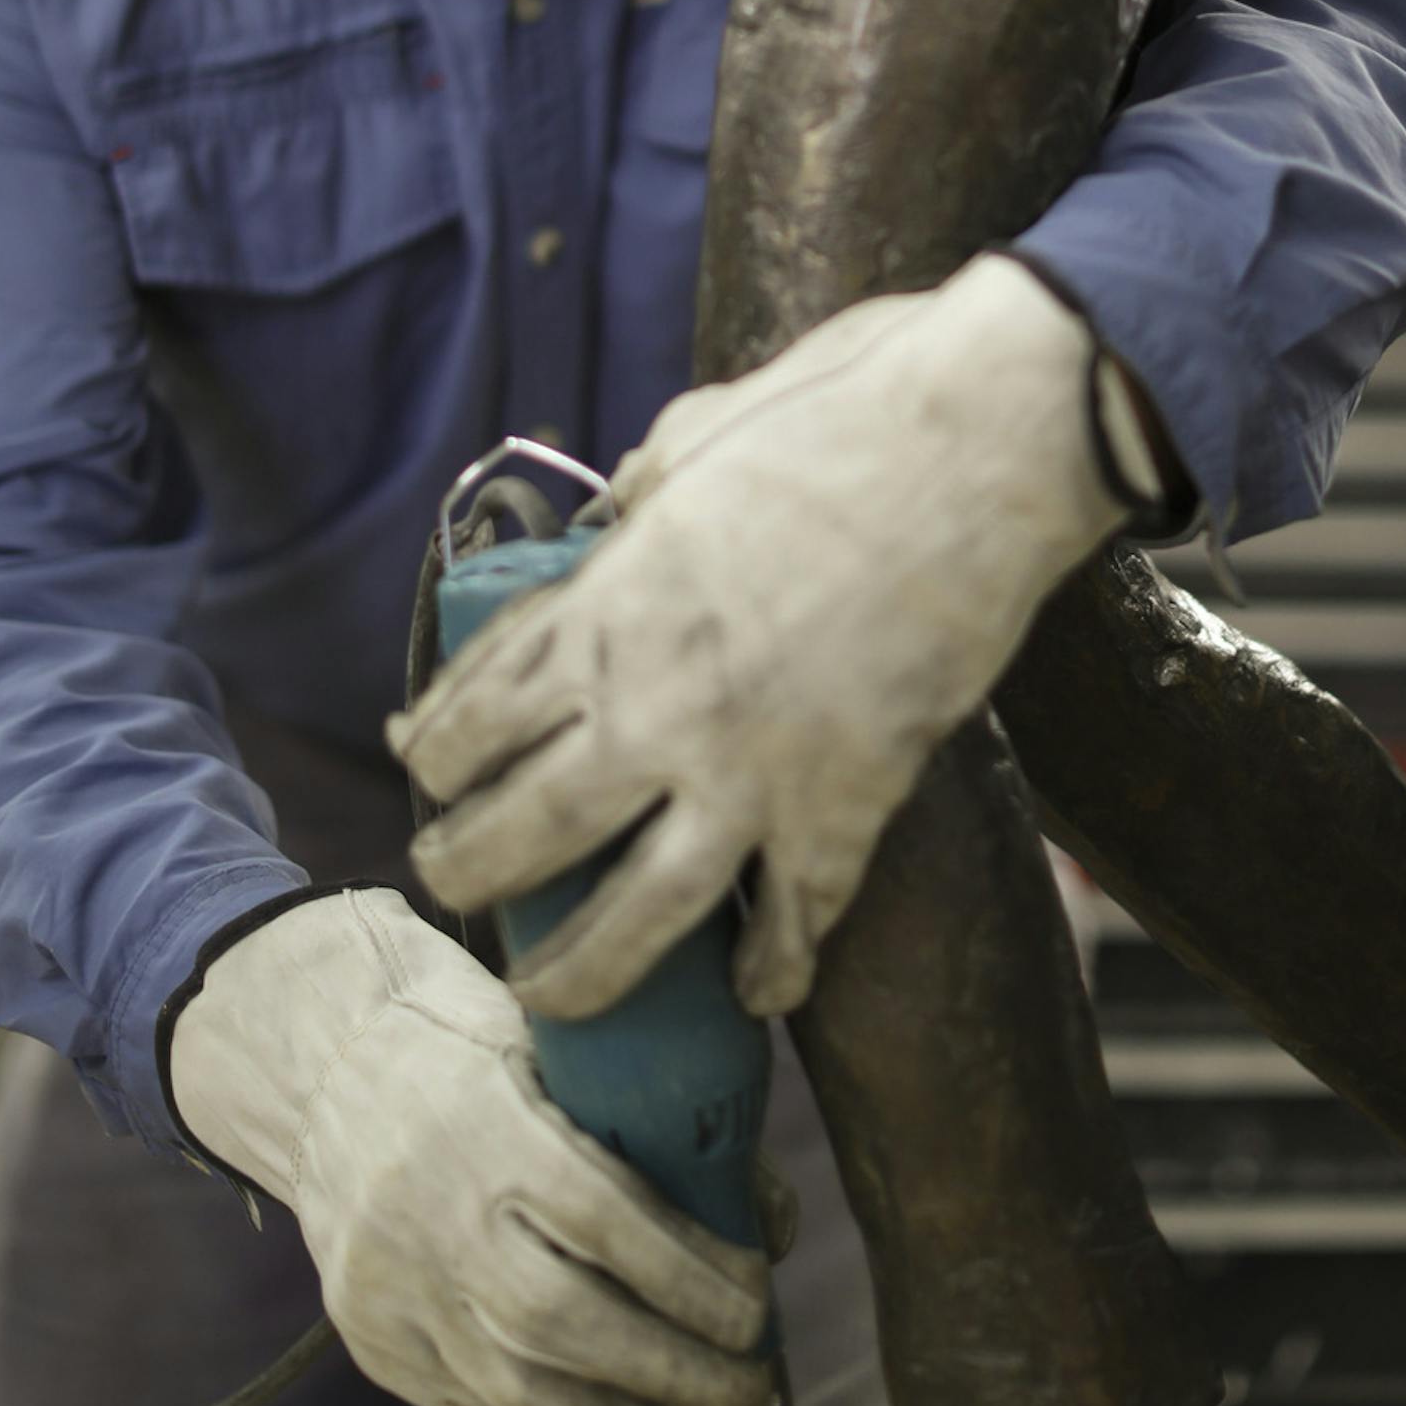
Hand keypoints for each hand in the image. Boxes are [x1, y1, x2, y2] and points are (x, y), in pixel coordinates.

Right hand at [167, 887, 775, 1405]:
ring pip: (517, 1390)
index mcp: (483, 1121)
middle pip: (560, 1321)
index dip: (690, 1278)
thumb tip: (770, 1227)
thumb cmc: (477, 1048)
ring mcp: (389, 1286)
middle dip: (674, 1377)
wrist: (326, 1066)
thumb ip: (660, 1130)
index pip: (601, 1218)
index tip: (759, 1313)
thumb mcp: (562, 1052)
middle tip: (756, 1402)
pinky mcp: (372, 1339)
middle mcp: (428, 1210)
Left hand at [392, 256, 1152, 1020]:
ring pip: (633, 918)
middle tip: (450, 878)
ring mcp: (751, 774)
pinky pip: (798, 921)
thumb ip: (649, 488)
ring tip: (542, 993)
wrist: (985, 444)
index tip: (421, 761)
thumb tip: (629, 507)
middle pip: (524, 831)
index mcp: (610, 607)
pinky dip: (774, 970)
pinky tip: (754, 994)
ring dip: (576, 972)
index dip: (439, 745)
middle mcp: (657, 707)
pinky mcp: (848, 808)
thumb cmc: (843, 411)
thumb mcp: (700, 431)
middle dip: (468, 867)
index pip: (481, 706)